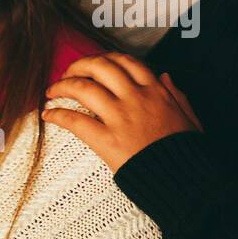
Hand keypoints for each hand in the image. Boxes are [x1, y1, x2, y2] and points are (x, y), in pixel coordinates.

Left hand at [44, 53, 201, 171]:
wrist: (184, 180)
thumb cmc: (186, 152)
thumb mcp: (190, 117)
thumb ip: (177, 95)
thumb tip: (164, 76)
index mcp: (156, 92)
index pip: (125, 61)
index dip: (104, 58)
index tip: (93, 64)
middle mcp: (136, 99)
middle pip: (100, 67)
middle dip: (78, 66)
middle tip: (67, 73)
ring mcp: (120, 118)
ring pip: (83, 88)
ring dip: (62, 86)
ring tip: (52, 91)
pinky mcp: (107, 140)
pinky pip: (75, 121)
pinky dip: (57, 115)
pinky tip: (48, 115)